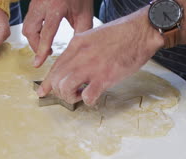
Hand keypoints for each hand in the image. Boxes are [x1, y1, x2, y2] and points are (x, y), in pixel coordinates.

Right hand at [22, 0, 93, 67]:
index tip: (38, 63)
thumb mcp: (84, 13)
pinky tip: (44, 35)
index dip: (41, 50)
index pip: (46, 33)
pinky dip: (34, 31)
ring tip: (46, 45)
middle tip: (47, 53)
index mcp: (56, 6)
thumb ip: (81, 32)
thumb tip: (76, 51)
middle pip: (30, 31)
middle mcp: (42, 4)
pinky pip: (29, 21)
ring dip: (34, 39)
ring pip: (27, 26)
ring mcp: (35, 3)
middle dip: (36, 45)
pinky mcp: (33, 3)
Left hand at [37, 7, 163, 105]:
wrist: (142, 31)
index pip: (55, 67)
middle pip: (56, 79)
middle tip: (72, 94)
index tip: (43, 92)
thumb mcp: (93, 37)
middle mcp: (80, 55)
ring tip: (81, 95)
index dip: (47, 82)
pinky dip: (88, 101)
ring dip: (71, 97)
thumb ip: (81, 50)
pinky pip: (87, 96)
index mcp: (76, 44)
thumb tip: (74, 66)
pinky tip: (94, 97)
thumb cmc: (122, 35)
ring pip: (65, 88)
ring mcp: (91, 66)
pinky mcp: (105, 77)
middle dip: (60, 92)